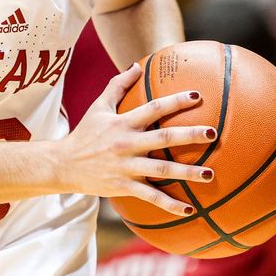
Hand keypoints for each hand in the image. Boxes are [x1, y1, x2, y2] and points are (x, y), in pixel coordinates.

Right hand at [59, 64, 215, 215]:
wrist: (64, 164)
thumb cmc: (85, 133)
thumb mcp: (98, 107)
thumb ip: (118, 85)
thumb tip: (137, 65)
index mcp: (122, 123)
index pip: (153, 108)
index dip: (175, 101)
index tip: (198, 95)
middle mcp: (126, 144)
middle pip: (163, 139)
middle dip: (188, 135)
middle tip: (212, 133)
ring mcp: (126, 167)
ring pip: (161, 171)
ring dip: (187, 173)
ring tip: (210, 173)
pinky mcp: (124, 186)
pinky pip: (150, 197)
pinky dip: (170, 205)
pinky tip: (190, 210)